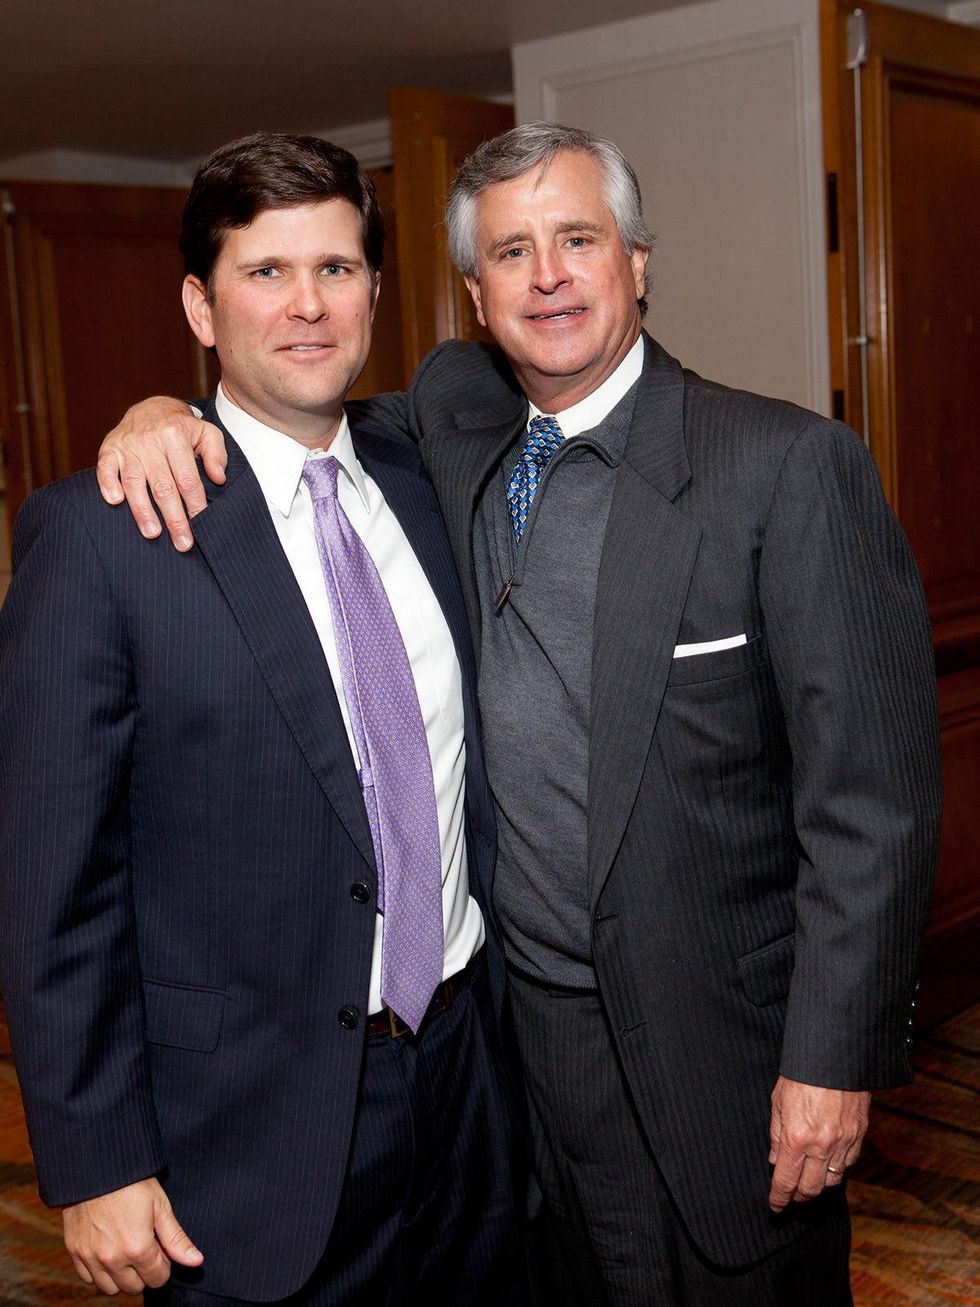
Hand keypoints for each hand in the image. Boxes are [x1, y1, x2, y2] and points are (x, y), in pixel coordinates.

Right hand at [62, 1177, 202, 1294]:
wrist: (97, 1167)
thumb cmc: (132, 1182)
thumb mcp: (160, 1206)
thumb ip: (176, 1239)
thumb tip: (196, 1261)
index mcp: (138, 1248)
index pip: (157, 1279)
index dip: (163, 1265)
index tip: (160, 1248)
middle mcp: (112, 1258)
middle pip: (134, 1287)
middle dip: (143, 1272)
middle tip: (144, 1246)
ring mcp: (90, 1257)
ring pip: (110, 1287)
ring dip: (121, 1275)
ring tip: (125, 1249)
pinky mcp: (75, 1251)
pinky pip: (88, 1278)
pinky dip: (99, 1270)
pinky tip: (107, 1249)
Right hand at [96, 397, 227, 551]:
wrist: (151, 409)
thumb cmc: (182, 428)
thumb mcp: (207, 432)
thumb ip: (217, 454)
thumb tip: (219, 478)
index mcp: (175, 435)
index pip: (187, 479)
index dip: (195, 505)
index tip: (201, 525)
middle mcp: (150, 441)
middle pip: (163, 486)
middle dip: (174, 518)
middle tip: (183, 543)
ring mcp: (128, 446)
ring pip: (135, 482)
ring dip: (143, 510)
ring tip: (153, 533)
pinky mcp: (109, 449)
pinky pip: (105, 468)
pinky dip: (108, 484)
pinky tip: (115, 501)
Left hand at [767, 1076, 869, 1211]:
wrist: (834, 1055)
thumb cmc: (802, 1074)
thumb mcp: (778, 1101)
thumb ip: (777, 1134)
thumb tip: (775, 1160)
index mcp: (797, 1138)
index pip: (786, 1181)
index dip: (779, 1198)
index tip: (775, 1206)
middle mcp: (822, 1146)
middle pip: (811, 1189)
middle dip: (799, 1196)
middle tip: (791, 1196)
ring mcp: (844, 1142)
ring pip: (832, 1181)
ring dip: (819, 1185)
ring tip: (809, 1183)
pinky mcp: (860, 1135)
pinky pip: (848, 1164)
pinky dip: (837, 1169)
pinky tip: (828, 1165)